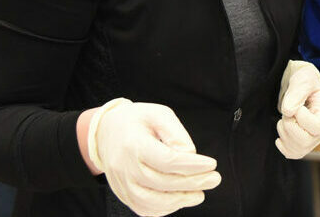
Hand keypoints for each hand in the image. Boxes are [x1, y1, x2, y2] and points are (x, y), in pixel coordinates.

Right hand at [87, 98, 220, 216]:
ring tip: (200, 194)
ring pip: (152, 202)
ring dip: (180, 200)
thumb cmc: (136, 121)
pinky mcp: (123, 194)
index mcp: (134, 144)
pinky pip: (144, 209)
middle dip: (193, 183)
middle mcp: (125, 167)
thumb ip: (176, 133)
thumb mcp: (158, 114)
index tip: (212, 164)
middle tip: (214, 179)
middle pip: (162, 182)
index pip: (167, 160)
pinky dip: (165, 208)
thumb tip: (191, 154)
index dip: (192, 165)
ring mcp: (122, 184)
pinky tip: (181, 199)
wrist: (105, 132)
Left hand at [276, 60, 319, 158]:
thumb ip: (297, 92)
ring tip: (284, 120)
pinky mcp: (302, 143)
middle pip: (306, 141)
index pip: (316, 126)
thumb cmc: (305, 81)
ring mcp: (313, 138)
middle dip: (289, 126)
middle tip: (286, 113)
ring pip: (298, 149)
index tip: (297, 106)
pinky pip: (293, 153)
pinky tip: (282, 132)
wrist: (302, 87)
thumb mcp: (303, 79)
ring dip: (284, 135)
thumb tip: (288, 111)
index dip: (301, 118)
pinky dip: (283, 146)